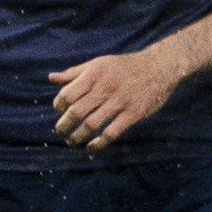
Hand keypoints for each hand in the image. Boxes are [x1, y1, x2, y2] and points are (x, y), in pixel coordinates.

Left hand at [48, 46, 186, 150]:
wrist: (159, 66)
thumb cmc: (125, 66)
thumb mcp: (99, 63)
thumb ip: (74, 72)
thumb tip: (51, 78)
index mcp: (94, 73)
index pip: (67, 94)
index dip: (58, 105)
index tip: (60, 111)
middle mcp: (105, 87)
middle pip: (76, 112)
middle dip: (64, 125)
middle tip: (61, 131)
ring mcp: (120, 101)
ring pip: (92, 124)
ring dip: (77, 137)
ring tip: (72, 141)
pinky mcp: (133, 113)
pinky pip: (111, 133)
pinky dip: (98, 144)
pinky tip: (91, 147)